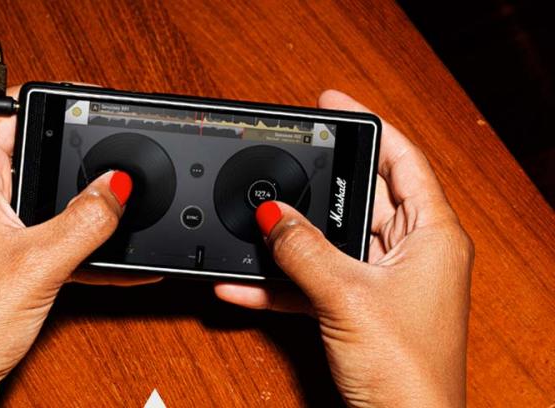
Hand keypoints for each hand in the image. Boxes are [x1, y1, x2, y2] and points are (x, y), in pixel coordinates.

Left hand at [0, 87, 159, 405]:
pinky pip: (52, 234)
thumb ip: (84, 221)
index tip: (87, 98)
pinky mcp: (7, 258)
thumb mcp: (38, 264)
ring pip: (46, 194)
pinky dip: (83, 240)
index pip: (4, 112)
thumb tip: (118, 186)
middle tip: (115, 152)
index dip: (46, 98)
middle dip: (76, 151)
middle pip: (32, 149)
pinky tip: (118, 256)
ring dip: (82, 202)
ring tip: (124, 205)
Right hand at [215, 90, 473, 406]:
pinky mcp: (358, 309)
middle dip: (320, 185)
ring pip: (332, 242)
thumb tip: (271, 214)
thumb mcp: (347, 296)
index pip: (403, 159)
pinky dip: (282, 283)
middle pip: (362, 198)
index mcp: (433, 235)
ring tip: (257, 222)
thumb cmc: (408, 372)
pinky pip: (315, 281)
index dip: (370, 126)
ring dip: (293, 240)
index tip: (333, 104)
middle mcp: (412, 253)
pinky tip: (245, 285)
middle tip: (286, 160)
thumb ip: (303, 250)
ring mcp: (384, 282)